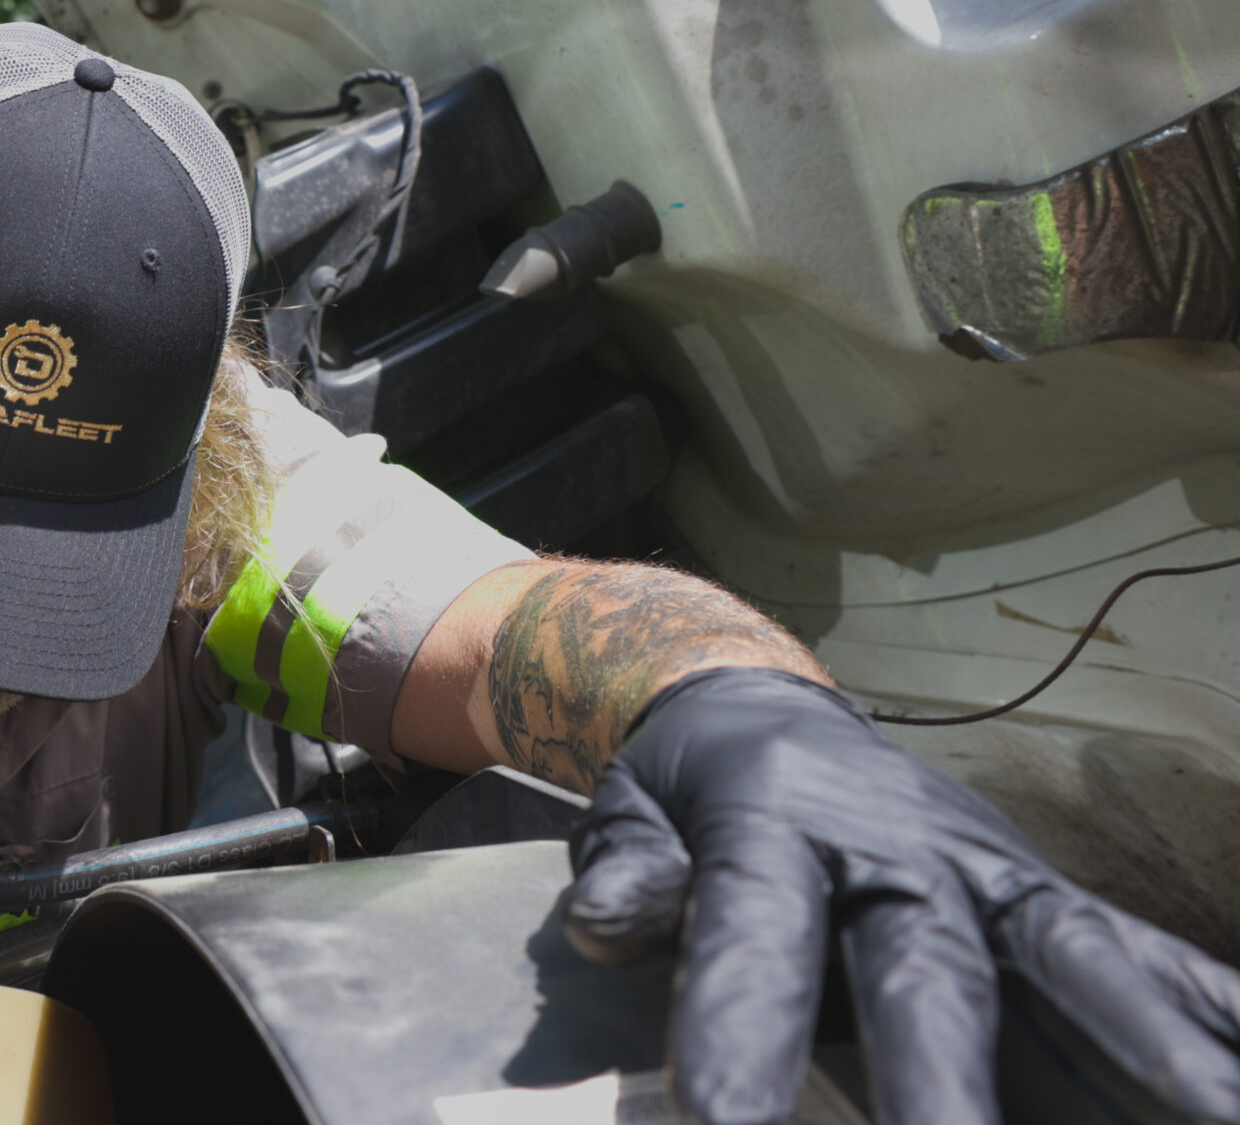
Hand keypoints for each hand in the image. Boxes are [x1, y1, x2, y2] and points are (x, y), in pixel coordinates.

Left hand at [566, 667, 1239, 1124]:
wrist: (765, 705)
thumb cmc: (688, 791)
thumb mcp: (630, 811)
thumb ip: (626, 870)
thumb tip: (608, 920)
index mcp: (771, 830)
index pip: (754, 933)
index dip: (741, 1025)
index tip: (726, 1124)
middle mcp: (898, 853)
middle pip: (929, 970)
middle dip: (947, 1077)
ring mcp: (991, 876)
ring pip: (1072, 960)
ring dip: (1145, 1045)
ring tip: (1215, 1119)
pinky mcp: (1049, 899)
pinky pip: (1146, 957)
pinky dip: (1214, 1010)